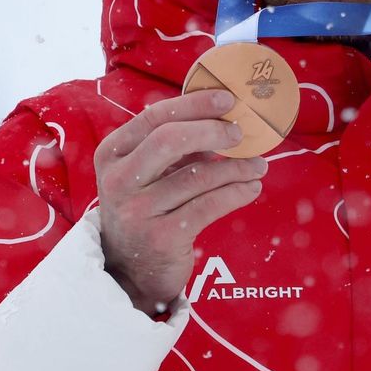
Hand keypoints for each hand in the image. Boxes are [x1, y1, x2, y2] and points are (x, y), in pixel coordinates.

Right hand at [92, 89, 267, 316]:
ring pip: (196, 176)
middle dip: (212, 131)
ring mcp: (137, 211)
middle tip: (241, 133)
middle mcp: (118, 180)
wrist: (130, 271)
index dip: (194, 105)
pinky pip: (208, 206)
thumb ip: (172, 146)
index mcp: (112, 154)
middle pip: (169, 140)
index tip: (228, 99)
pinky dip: (236, 193)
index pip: (154, 118)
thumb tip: (223, 116)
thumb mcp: (144, 173)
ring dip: (235, 168)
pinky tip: (251, 188)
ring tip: (258, 166)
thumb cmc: (146, 209)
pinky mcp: (161, 238)